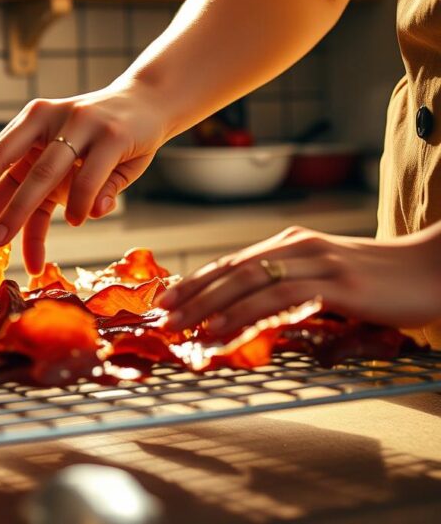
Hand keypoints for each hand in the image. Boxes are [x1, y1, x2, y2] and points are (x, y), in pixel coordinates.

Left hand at [0, 82, 170, 274]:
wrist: (149, 102)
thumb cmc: (100, 139)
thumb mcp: (67, 163)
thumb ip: (46, 197)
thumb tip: (28, 246)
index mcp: (33, 121)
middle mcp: (51, 118)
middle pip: (18, 171)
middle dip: (3, 210)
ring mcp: (82, 125)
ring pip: (47, 176)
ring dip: (30, 213)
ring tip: (27, 250)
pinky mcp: (112, 136)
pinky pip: (89, 180)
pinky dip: (81, 205)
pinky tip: (78, 221)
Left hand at [157, 226, 440, 335]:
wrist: (436, 268)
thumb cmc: (383, 280)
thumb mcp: (328, 280)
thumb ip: (292, 291)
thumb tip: (255, 318)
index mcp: (291, 244)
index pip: (232, 263)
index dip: (196, 281)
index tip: (166, 300)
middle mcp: (297, 247)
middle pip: (231, 270)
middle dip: (192, 295)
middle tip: (161, 317)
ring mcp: (317, 263)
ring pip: (248, 282)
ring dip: (208, 306)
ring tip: (181, 327)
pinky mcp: (336, 284)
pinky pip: (279, 299)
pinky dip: (245, 314)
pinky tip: (223, 330)